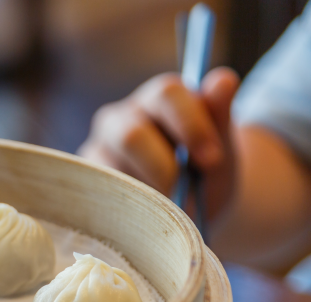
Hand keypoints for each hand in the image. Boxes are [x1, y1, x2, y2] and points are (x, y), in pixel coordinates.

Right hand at [79, 67, 239, 219]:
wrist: (188, 209)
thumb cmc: (204, 174)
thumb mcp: (221, 148)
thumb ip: (220, 115)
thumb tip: (223, 80)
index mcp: (160, 98)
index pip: (166, 93)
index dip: (190, 124)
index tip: (213, 159)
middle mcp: (124, 116)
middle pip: (131, 134)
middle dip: (164, 166)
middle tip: (184, 190)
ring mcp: (100, 147)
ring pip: (112, 167)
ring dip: (144, 190)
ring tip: (165, 204)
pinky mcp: (87, 175)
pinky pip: (99, 191)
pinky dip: (126, 205)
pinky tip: (145, 211)